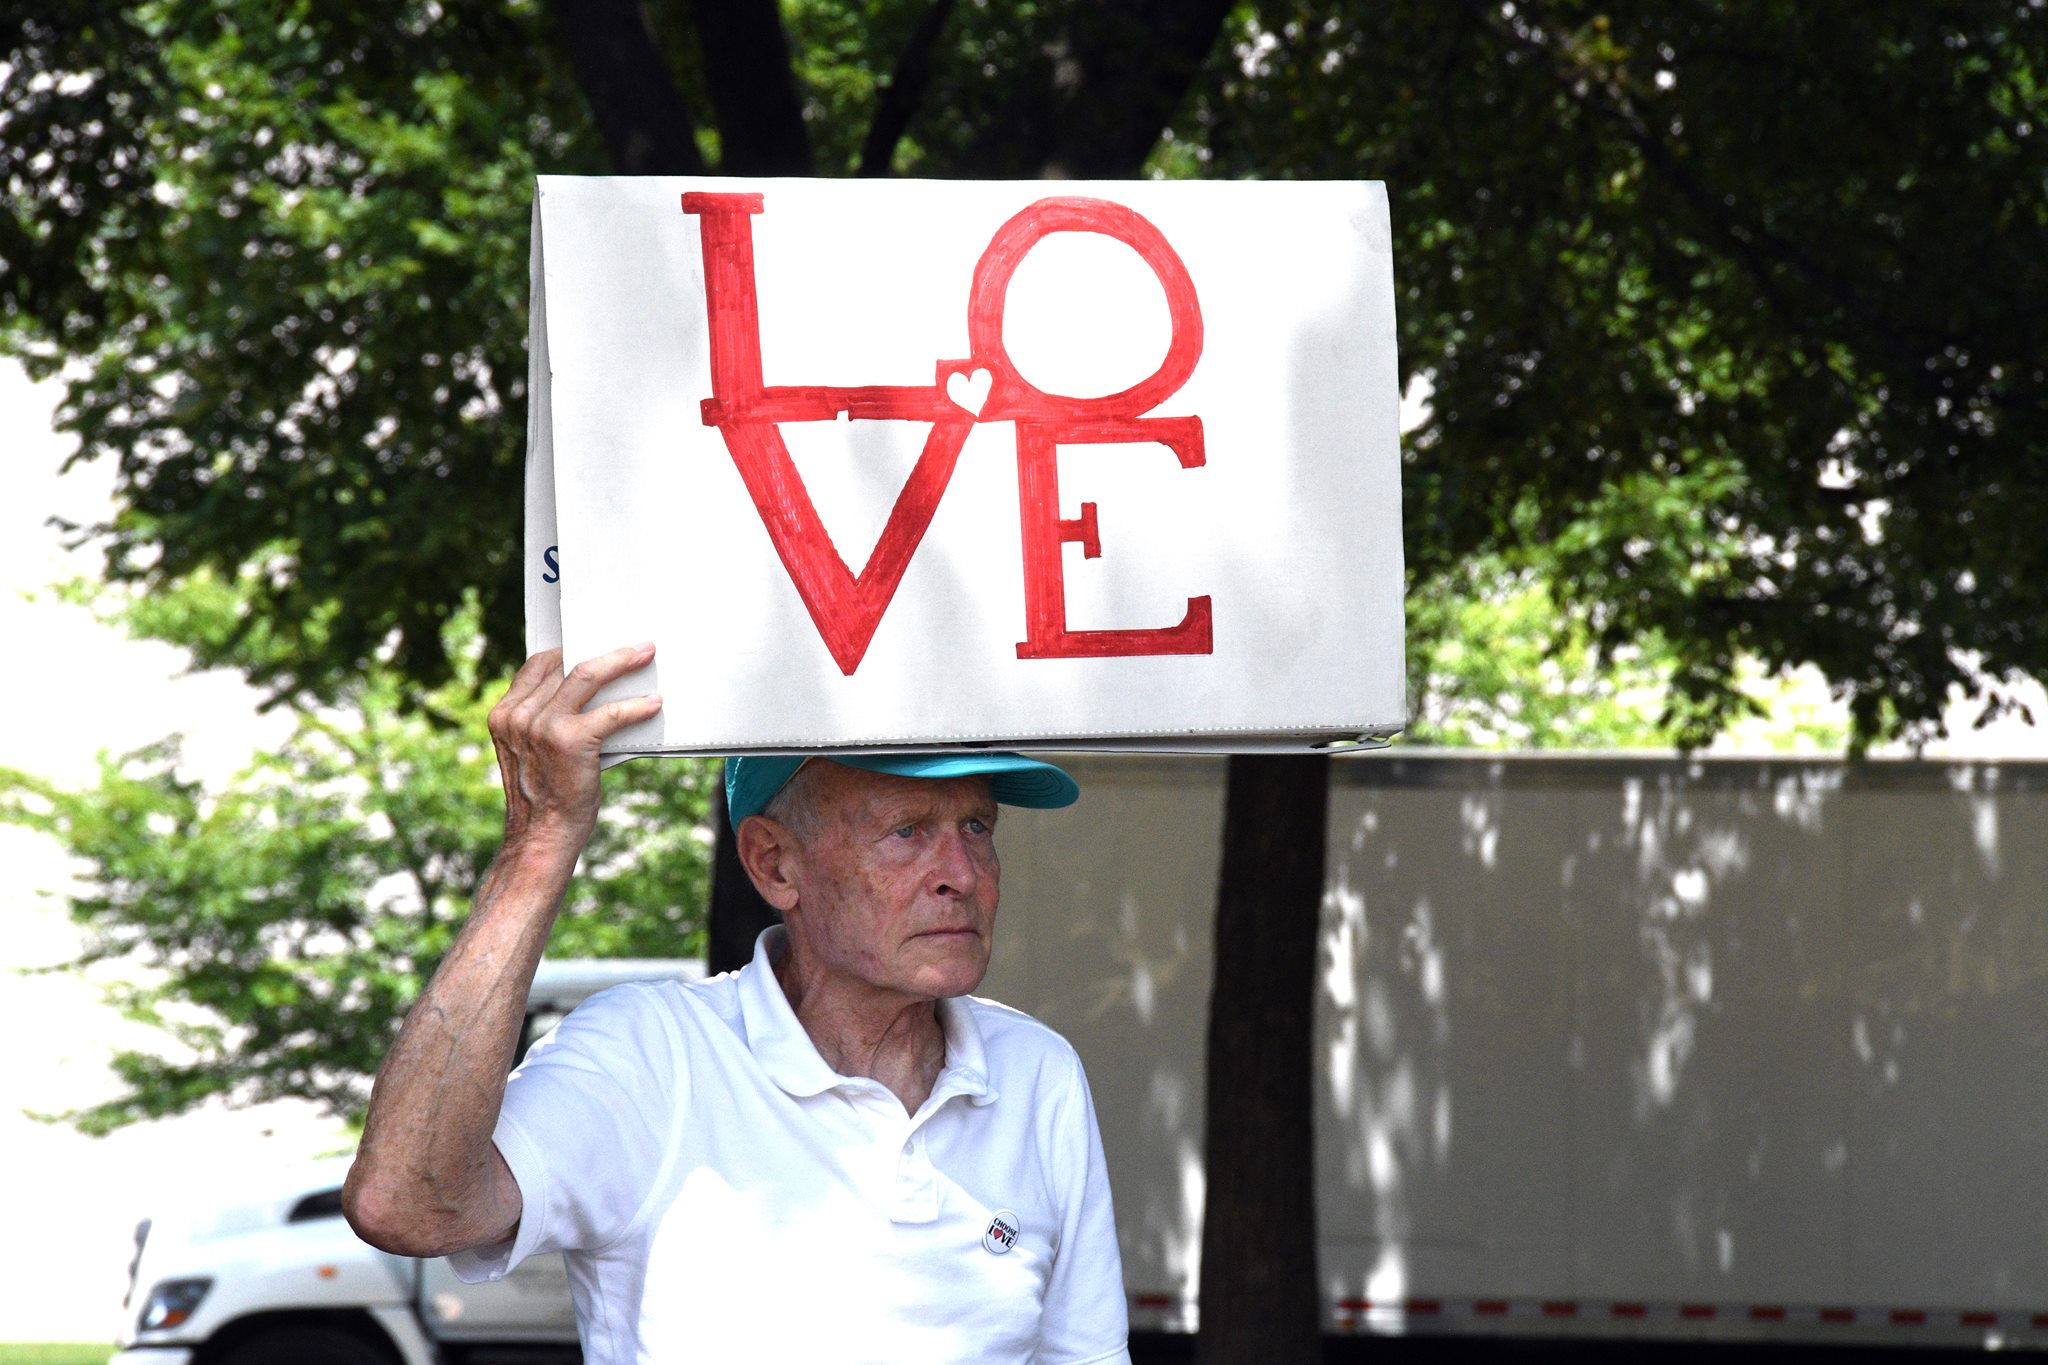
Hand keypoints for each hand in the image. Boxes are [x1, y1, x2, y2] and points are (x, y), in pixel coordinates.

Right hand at [487, 644, 661, 855]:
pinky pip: (610, 712)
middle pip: (564, 665)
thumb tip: (589, 690)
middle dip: (602, 652)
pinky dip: (636, 706)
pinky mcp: (570, 740)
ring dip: (621, 662)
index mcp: (504, 715)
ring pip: (587, 675)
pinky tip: (652, 704)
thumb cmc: (545, 795)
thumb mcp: (531, 750)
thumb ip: (545, 719)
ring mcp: (541, 726)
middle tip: (635, 648)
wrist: (542, 836)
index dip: (568, 652)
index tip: (594, 644)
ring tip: (645, 656)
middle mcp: (518, 715)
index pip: (537, 665)